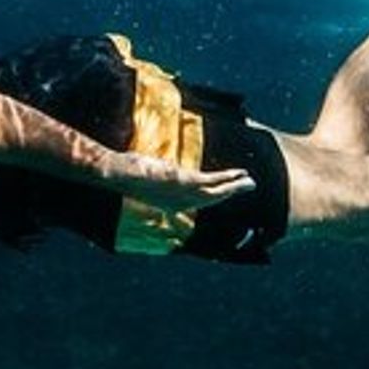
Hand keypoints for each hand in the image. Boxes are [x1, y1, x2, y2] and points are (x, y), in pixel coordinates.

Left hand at [103, 151, 255, 211]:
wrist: (118, 174)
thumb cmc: (126, 173)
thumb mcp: (144, 176)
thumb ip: (152, 173)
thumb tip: (144, 164)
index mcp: (172, 203)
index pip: (197, 202)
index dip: (213, 197)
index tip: (224, 192)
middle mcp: (180, 202)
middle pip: (213, 198)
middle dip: (231, 192)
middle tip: (248, 186)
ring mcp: (184, 194)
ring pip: (218, 192)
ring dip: (235, 186)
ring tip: (250, 181)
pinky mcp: (185, 182)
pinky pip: (213, 182)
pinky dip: (229, 179)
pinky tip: (239, 174)